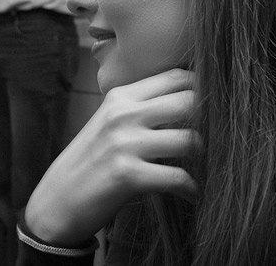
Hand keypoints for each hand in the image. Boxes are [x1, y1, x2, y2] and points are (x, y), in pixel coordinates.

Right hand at [24, 69, 200, 246]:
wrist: (57, 200)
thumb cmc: (91, 160)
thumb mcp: (109, 122)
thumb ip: (141, 107)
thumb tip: (189, 99)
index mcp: (121, 96)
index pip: (175, 76)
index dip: (202, 87)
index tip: (215, 103)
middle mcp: (123, 114)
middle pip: (189, 101)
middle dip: (211, 119)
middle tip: (218, 135)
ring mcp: (125, 144)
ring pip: (190, 139)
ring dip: (204, 156)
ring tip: (203, 165)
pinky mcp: (128, 175)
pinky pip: (178, 178)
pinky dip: (192, 189)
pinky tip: (191, 193)